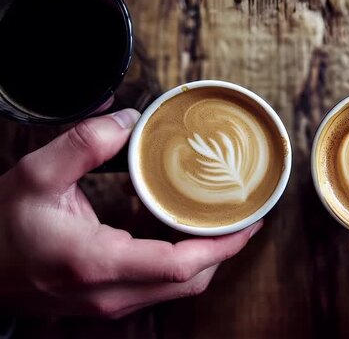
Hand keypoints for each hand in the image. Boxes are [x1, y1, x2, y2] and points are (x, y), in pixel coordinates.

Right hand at [0, 110, 260, 317]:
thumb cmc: (1, 228)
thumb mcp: (34, 176)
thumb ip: (82, 145)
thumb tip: (127, 120)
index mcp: (98, 262)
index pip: (181, 265)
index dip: (223, 246)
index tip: (248, 222)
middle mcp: (111, 294)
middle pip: (190, 283)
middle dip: (224, 251)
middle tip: (243, 218)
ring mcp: (111, 305)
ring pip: (178, 291)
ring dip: (207, 260)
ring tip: (223, 225)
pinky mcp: (109, 304)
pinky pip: (160, 290)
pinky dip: (184, 267)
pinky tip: (187, 238)